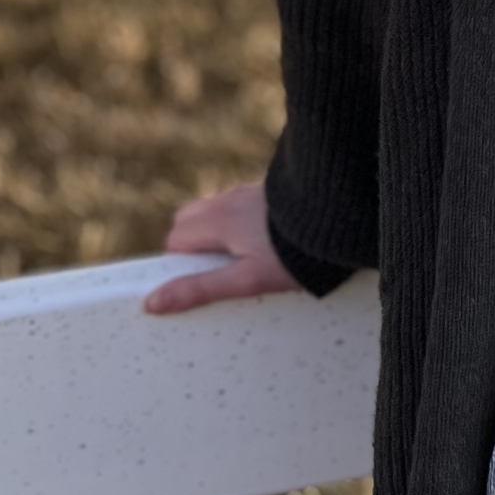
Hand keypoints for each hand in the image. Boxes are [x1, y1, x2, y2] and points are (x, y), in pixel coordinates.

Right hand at [143, 179, 299, 314]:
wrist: (342, 214)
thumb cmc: (293, 254)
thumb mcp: (245, 280)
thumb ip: (200, 290)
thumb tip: (152, 303)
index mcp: (217, 219)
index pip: (176, 237)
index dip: (182, 263)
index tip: (203, 281)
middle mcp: (231, 199)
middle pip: (193, 219)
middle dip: (197, 245)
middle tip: (223, 273)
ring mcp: (253, 192)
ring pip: (219, 211)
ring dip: (221, 234)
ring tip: (249, 261)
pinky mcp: (273, 192)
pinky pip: (244, 206)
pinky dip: (244, 223)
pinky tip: (269, 244)